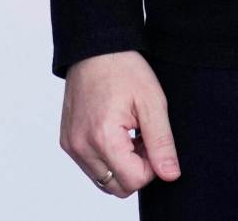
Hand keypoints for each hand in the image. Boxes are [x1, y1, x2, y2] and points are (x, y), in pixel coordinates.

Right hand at [59, 51, 180, 199]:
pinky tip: (114, 133)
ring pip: (104, 180)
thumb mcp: (152, 103)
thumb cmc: (124, 70)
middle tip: (141, 138)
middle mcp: (81, 146)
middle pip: (117, 188)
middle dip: (136, 170)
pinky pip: (91, 167)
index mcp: (103, 138)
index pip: (134, 181)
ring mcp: (71, 145)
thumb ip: (162, 144)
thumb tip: (170, 175)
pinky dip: (106, 158)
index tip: (151, 140)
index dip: (151, 166)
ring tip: (128, 135)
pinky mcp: (67, 141)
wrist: (94, 49)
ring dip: (121, 166)